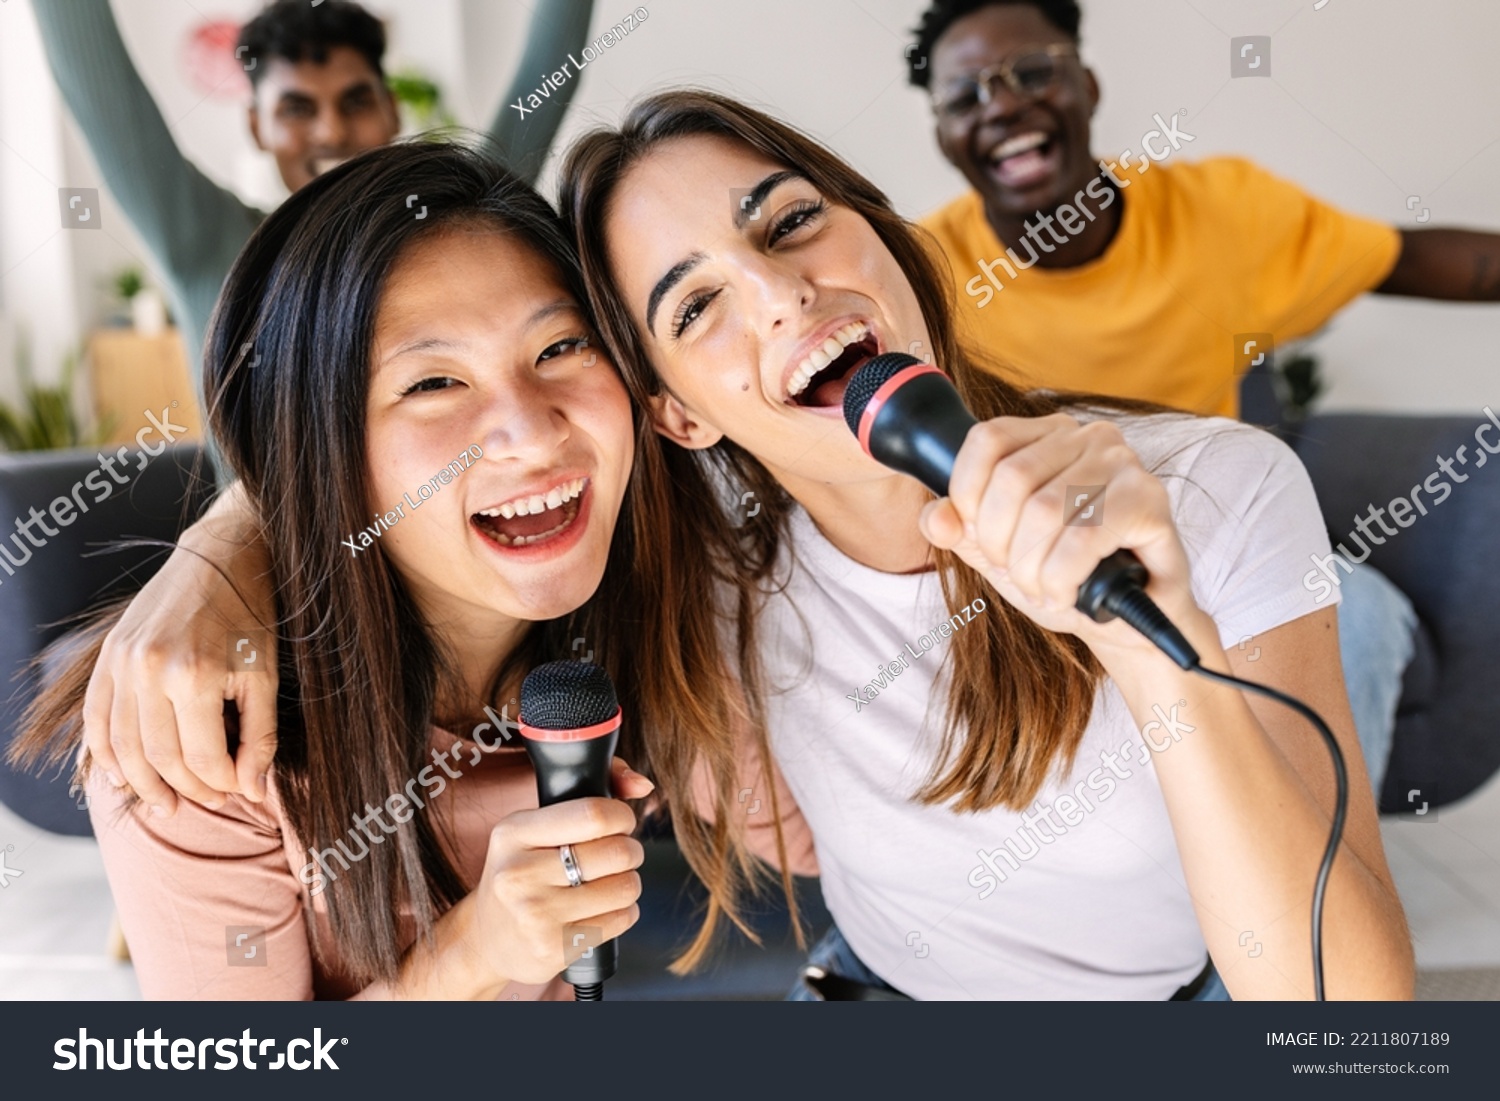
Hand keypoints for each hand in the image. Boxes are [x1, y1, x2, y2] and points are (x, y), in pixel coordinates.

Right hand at [82, 486, 276, 814]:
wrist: (221, 557)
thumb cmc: (252, 617)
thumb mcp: (266, 675)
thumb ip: (259, 736)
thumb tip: (250, 790)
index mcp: (194, 675)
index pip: (200, 759)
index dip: (219, 784)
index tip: (235, 791)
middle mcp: (150, 671)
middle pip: (160, 758)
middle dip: (186, 789)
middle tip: (209, 799)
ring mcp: (122, 663)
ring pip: (122, 746)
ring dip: (142, 783)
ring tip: (164, 802)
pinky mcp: (108, 655)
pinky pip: (97, 719)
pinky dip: (105, 754)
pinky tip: (122, 777)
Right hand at [467, 763, 651, 987]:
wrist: (488, 937)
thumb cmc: (523, 871)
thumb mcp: (536, 827)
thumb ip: (590, 793)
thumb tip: (643, 785)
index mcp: (513, 832)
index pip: (593, 815)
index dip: (621, 816)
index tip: (620, 823)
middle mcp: (518, 873)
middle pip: (616, 852)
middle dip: (631, 851)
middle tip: (618, 856)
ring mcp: (534, 914)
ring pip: (625, 887)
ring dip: (629, 883)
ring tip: (608, 883)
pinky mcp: (553, 947)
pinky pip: (621, 919)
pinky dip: (624, 911)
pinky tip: (602, 909)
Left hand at [918, 413, 1200, 656]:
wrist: (1128, 623)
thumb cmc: (1064, 578)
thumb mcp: (997, 554)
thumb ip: (961, 530)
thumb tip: (936, 516)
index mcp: (1047, 436)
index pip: (987, 439)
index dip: (968, 495)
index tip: (979, 537)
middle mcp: (1088, 437)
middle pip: (1012, 478)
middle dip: (1000, 543)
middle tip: (1018, 574)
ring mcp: (1123, 464)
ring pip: (1045, 511)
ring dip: (1032, 569)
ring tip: (1043, 589)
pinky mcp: (1149, 500)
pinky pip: (1082, 538)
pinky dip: (1061, 579)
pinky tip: (1064, 595)